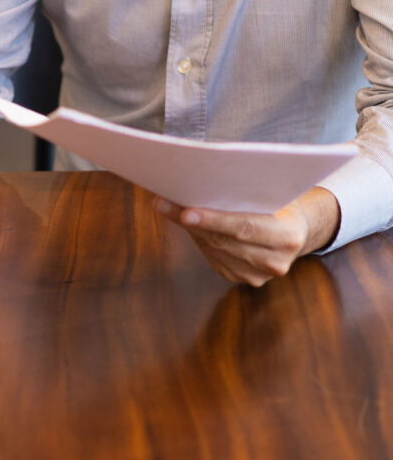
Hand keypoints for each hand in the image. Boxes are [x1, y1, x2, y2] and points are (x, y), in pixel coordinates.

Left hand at [154, 187, 340, 286]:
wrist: (297, 230)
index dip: (213, 220)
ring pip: (215, 249)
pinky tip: (188, 223)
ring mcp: (260, 274)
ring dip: (190, 229)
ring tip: (167, 207)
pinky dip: (199, 239)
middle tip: (162, 203)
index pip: (244, 227)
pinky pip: (215, 258)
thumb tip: (200, 181)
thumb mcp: (273, 192)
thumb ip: (248, 191)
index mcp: (288, 235)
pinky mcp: (245, 279)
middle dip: (191, 221)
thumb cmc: (280, 202)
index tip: (185, 211)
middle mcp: (276, 261)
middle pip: (224, 240)